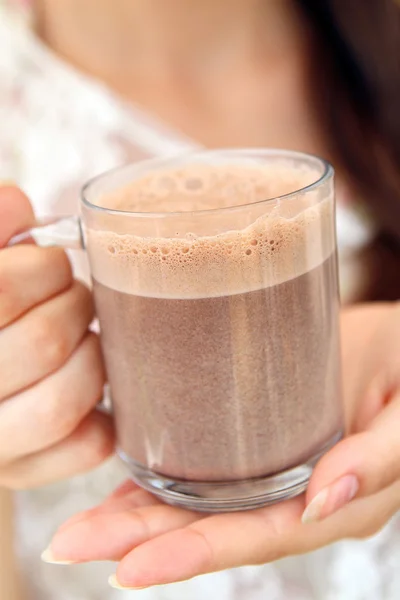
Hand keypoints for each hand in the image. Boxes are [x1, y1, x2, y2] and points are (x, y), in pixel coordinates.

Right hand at [0, 185, 113, 487]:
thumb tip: (16, 203)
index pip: (3, 293)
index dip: (42, 268)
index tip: (52, 264)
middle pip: (42, 341)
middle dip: (75, 304)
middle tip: (75, 296)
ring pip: (61, 402)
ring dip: (93, 355)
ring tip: (86, 337)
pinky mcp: (23, 472)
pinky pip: (86, 445)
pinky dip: (103, 410)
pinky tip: (88, 383)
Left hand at [43, 303, 399, 589]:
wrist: (397, 340)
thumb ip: (380, 459)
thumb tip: (325, 501)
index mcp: (333, 503)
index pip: (256, 536)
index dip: (194, 552)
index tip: (130, 568)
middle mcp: (294, 495)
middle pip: (213, 525)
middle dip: (140, 540)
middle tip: (73, 544)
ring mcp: (273, 467)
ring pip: (200, 500)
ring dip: (139, 514)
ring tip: (82, 527)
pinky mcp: (257, 434)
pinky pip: (206, 464)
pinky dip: (161, 475)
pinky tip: (123, 478)